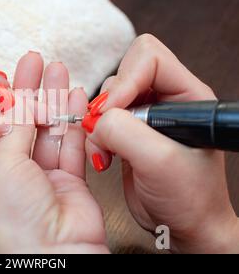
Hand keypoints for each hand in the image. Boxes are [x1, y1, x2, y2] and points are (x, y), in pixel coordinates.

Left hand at [0, 52, 108, 253]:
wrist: (53, 254)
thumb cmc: (12, 217)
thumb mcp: (2, 164)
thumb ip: (14, 128)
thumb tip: (17, 100)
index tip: (3, 73)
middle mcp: (11, 173)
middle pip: (20, 122)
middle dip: (28, 90)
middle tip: (34, 60)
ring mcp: (41, 176)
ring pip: (47, 128)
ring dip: (52, 98)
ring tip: (57, 68)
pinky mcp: (68, 179)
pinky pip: (70, 143)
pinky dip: (72, 119)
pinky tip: (73, 95)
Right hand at [85, 34, 238, 252]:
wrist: (183, 226)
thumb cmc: (190, 198)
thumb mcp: (159, 162)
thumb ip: (124, 131)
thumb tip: (96, 118)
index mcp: (187, 95)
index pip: (149, 58)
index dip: (125, 79)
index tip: (111, 111)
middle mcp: (166, 100)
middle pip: (125, 72)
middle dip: (109, 101)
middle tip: (104, 128)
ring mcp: (146, 116)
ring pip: (108, 97)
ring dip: (99, 123)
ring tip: (106, 150)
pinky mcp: (129, 132)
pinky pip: (101, 119)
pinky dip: (95, 136)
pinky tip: (104, 156)